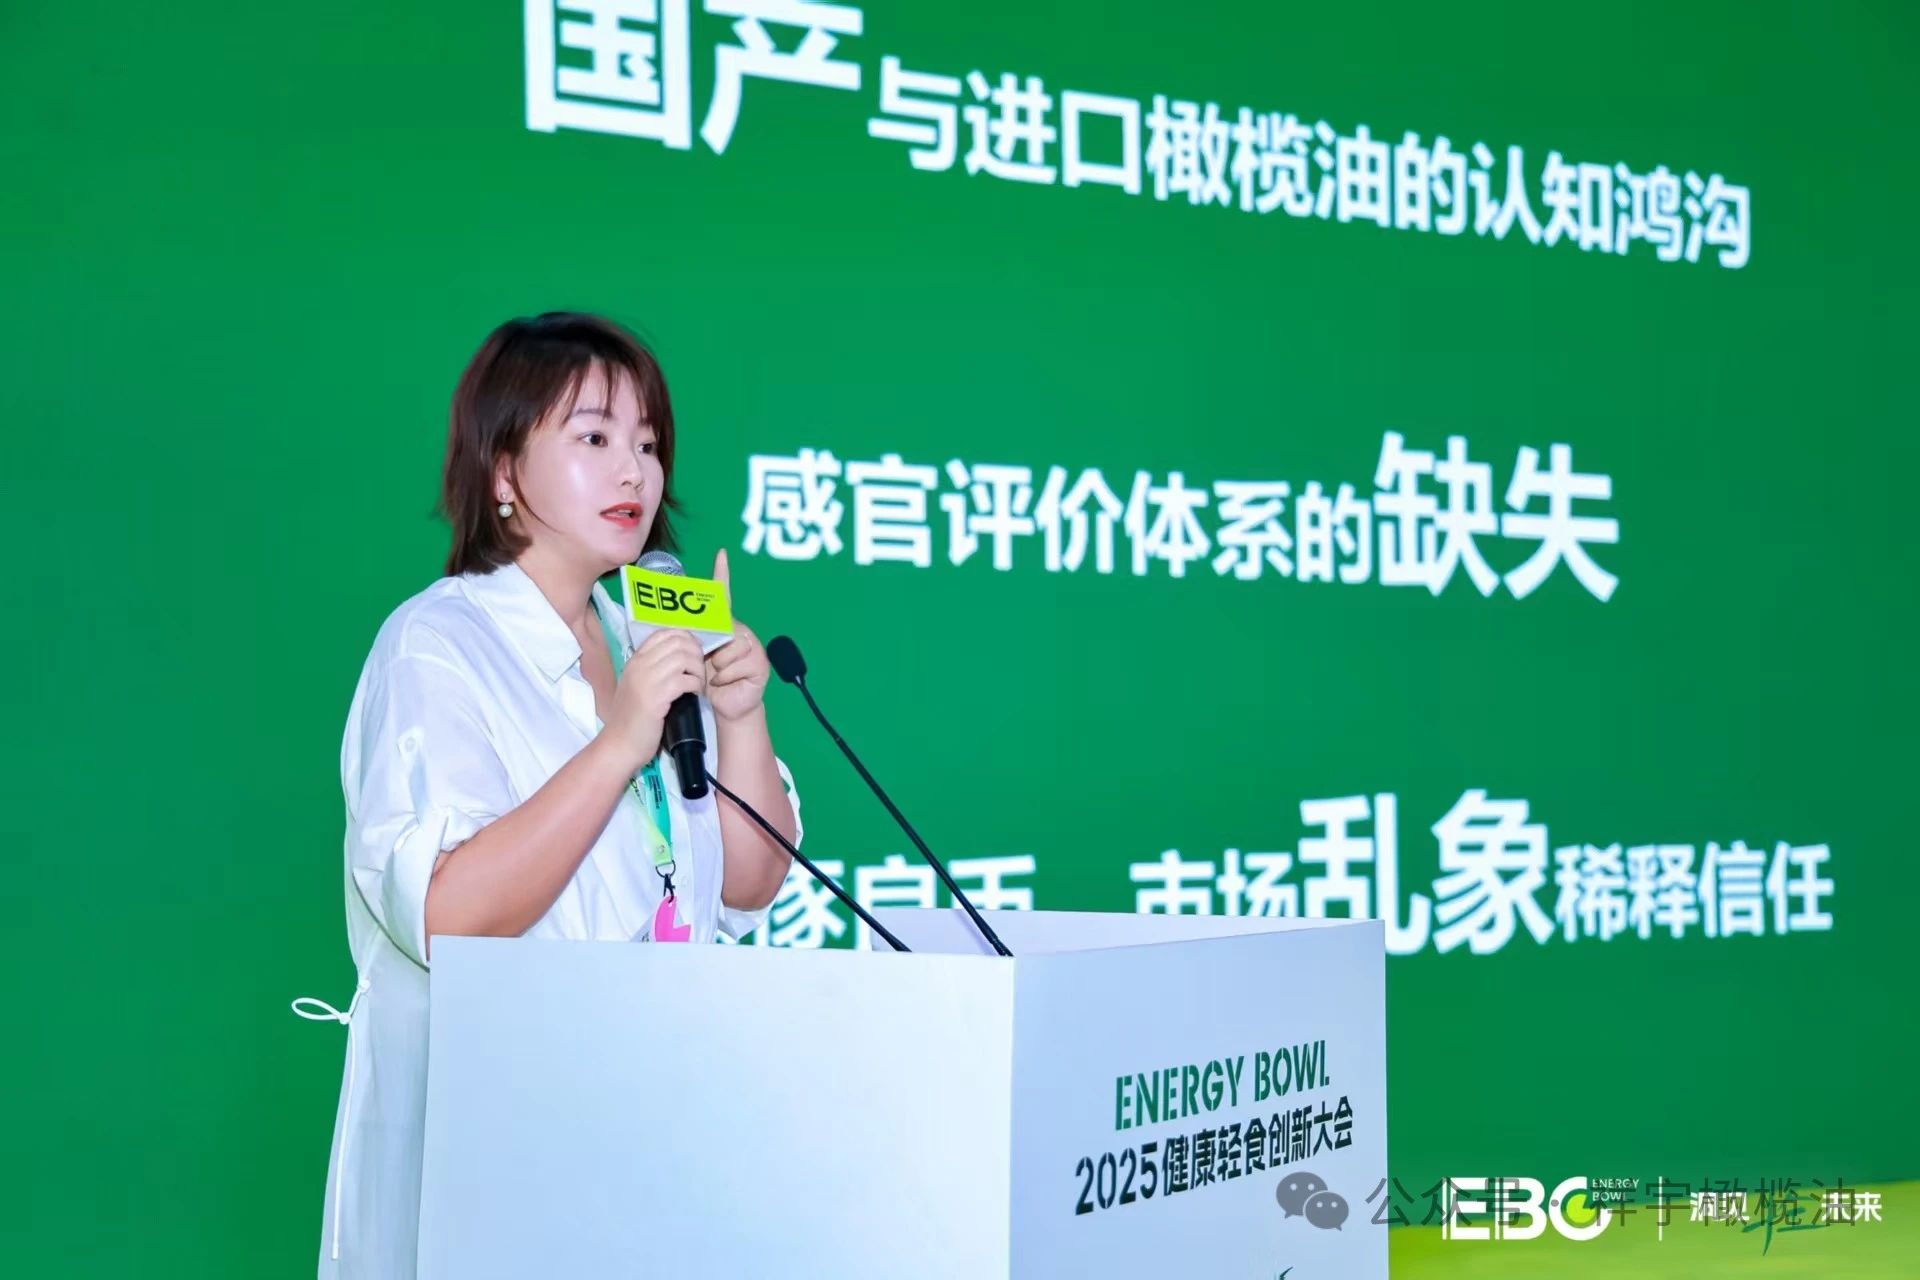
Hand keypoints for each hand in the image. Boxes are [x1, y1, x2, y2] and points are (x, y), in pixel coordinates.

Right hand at [604, 626, 704, 769]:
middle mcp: (640, 665)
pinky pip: (685, 680)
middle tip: (698, 672)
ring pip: (684, 658)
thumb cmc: (632, 719)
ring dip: (698, 670)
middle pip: (678, 642)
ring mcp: (647, 680)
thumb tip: (681, 658)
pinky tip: (695, 695)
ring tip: (698, 684)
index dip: (685, 639)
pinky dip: (696, 686)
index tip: (693, 655)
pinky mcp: (656, 697)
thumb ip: (653, 670)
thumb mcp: (638, 686)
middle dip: (696, 654)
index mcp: (635, 660)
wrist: (619, 745)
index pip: (664, 633)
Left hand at [704, 548, 770, 723]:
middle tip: (709, 663)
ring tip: (718, 676)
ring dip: (717, 666)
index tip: (721, 555)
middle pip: (723, 628)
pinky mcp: (760, 663)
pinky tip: (727, 683)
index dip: (722, 575)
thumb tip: (674, 628)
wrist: (724, 706)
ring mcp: (753, 646)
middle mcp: (740, 631)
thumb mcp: (696, 657)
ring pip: (730, 648)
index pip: (723, 597)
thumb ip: (691, 640)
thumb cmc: (708, 680)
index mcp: (724, 626)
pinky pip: (736, 665)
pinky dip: (725, 678)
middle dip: (711, 648)